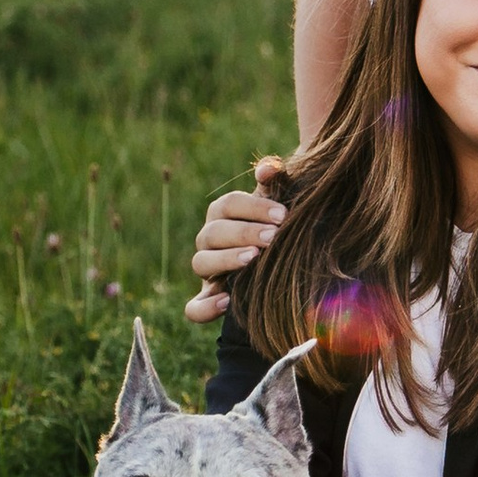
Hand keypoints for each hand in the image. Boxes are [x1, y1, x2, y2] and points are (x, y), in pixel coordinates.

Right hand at [182, 156, 287, 322]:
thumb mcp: (279, 203)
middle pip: (213, 232)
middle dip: (243, 232)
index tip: (283, 215)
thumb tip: (269, 168)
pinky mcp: (208, 300)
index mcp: (223, 214)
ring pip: (200, 263)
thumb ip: (276, 182)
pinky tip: (227, 302)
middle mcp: (209, 241)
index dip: (253, 207)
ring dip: (225, 260)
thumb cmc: (278, 227)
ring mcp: (207, 271)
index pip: (229, 204)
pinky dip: (204, 307)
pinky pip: (194, 308)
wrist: (284, 264)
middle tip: (273, 237)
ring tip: (253, 259)